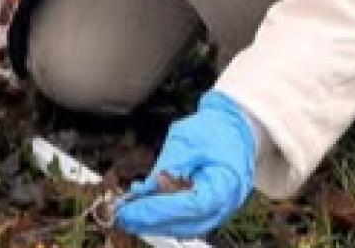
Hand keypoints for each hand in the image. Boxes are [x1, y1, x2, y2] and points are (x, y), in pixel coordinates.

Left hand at [113, 90, 256, 237]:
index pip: (191, 205)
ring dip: (155, 224)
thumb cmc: (213, 130)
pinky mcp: (209, 209)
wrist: (234, 128)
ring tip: (127, 216)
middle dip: (151, 221)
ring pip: (186, 227)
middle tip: (121, 215)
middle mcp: (227, 203)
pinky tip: (143, 213)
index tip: (132, 208)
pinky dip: (165, 219)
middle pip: (187, 223)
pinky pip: (187, 221)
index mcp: (226, 183)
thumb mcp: (187, 139)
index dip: (159, 210)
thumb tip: (147, 189)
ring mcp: (220, 209)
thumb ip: (168, 166)